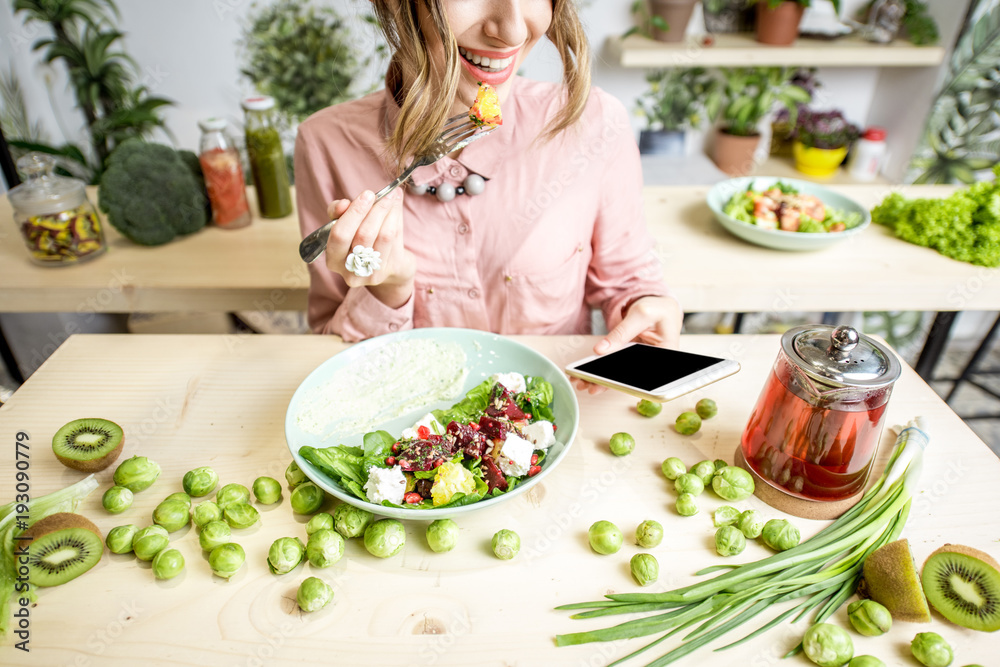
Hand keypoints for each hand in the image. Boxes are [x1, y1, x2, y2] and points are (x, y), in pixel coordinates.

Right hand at [325, 188, 414, 307]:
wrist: (387, 266)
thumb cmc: (361, 241)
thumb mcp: (346, 227)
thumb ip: (341, 213)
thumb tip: (344, 203)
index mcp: (333, 260)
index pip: (340, 235)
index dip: (353, 213)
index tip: (367, 195)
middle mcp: (351, 271)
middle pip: (363, 236)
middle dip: (374, 211)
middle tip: (382, 194)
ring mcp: (372, 273)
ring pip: (383, 235)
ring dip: (388, 211)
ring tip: (392, 195)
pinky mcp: (392, 269)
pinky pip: (395, 238)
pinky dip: (397, 218)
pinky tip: (397, 206)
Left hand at [570, 296, 683, 394]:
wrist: (657, 305)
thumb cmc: (656, 308)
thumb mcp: (640, 315)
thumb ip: (621, 332)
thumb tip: (600, 350)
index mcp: (666, 354)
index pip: (644, 374)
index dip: (625, 381)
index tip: (605, 380)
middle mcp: (655, 362)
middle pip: (631, 378)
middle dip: (608, 382)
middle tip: (587, 383)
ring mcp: (641, 362)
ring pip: (622, 376)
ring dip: (602, 380)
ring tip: (582, 382)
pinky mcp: (631, 359)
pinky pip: (617, 368)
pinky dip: (602, 372)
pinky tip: (588, 376)